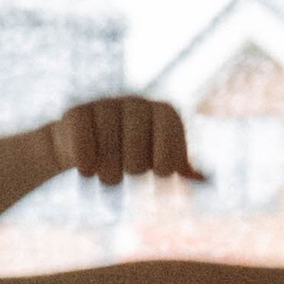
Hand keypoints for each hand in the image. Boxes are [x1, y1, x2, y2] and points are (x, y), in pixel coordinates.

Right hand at [47, 94, 205, 188]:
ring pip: (108, 135)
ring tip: (109, 179)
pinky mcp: (77, 113)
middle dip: (135, 163)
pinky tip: (87, 170)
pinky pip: (82, 128)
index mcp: (161, 112)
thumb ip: (179, 168)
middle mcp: (135, 103)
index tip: (160, 173)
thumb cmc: (128, 159)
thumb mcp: (157, 163)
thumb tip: (206, 180)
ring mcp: (105, 105)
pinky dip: (85, 155)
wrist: (82, 151)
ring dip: (110, 167)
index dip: (168, 151)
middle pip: (138, 132)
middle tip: (130, 176)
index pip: (170, 124)